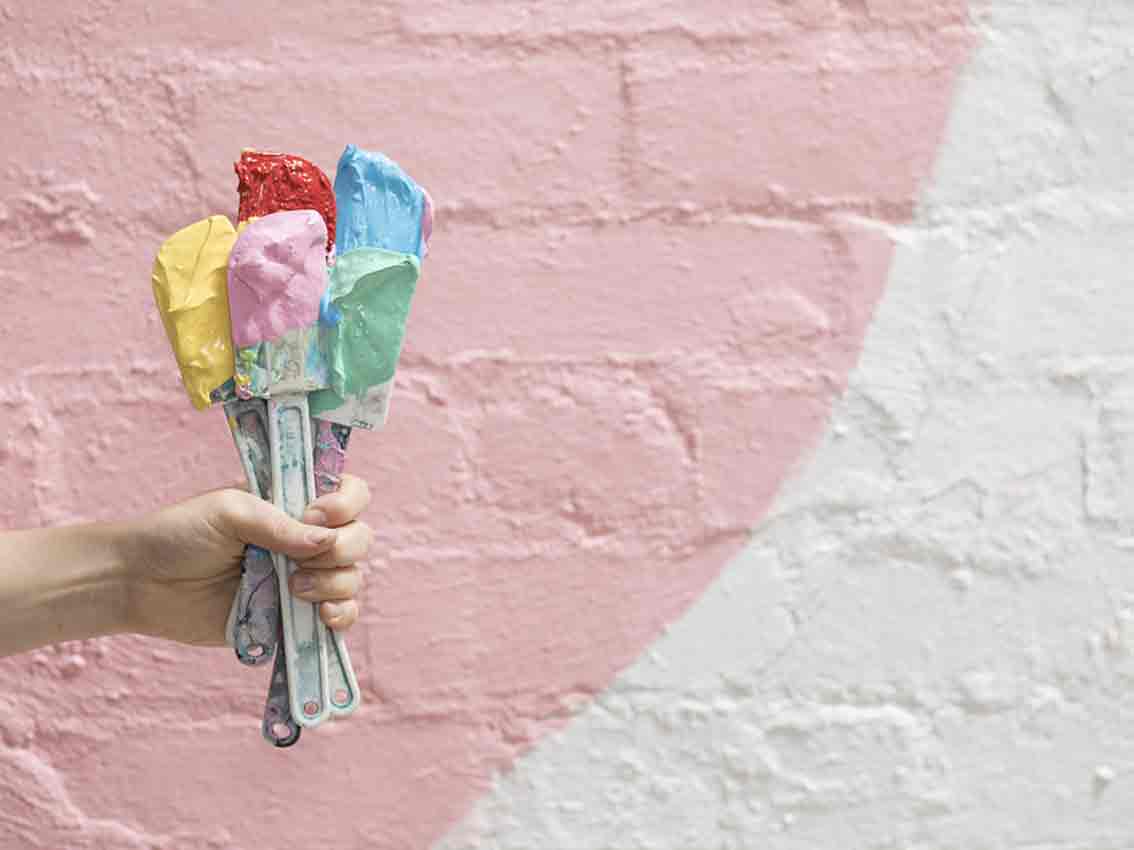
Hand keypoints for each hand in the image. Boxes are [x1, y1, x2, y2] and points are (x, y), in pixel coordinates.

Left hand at [122, 475, 372, 645]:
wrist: (139, 582)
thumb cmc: (178, 534)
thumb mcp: (229, 512)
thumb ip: (280, 525)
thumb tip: (325, 542)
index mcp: (293, 503)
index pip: (349, 494)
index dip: (346, 503)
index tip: (316, 514)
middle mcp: (304, 539)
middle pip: (359, 538)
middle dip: (343, 549)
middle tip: (300, 561)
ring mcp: (301, 579)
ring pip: (352, 579)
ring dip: (335, 584)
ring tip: (293, 590)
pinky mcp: (292, 616)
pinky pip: (339, 618)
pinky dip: (341, 617)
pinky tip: (321, 617)